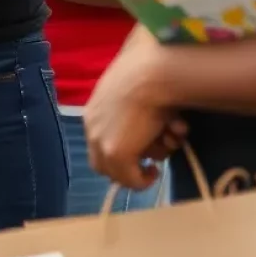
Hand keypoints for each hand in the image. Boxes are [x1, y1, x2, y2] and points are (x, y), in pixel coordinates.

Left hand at [85, 25, 187, 189]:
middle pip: (105, 163)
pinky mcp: (116, 155)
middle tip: (148, 164)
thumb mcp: (134, 95)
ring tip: (163, 146)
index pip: (99, 143)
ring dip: (143, 166)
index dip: (121, 152)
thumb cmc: (147, 75)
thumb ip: (132, 113)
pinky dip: (144, 181)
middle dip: (128, 166)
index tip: (140, 154)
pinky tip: (155, 172)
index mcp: (93, 112)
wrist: (148, 74)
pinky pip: (131, 182)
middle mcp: (92, 129)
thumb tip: (150, 126)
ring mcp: (102, 143)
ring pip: (120, 172)